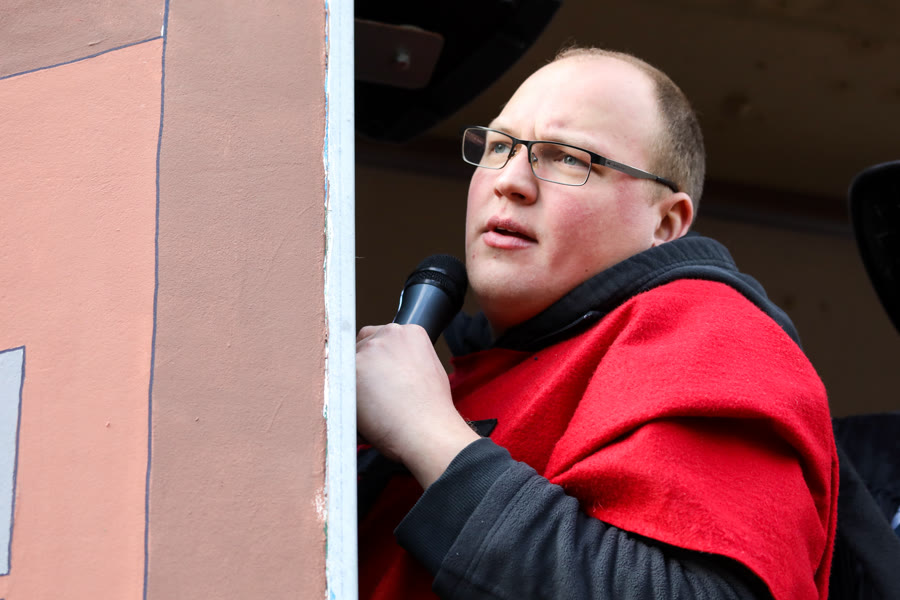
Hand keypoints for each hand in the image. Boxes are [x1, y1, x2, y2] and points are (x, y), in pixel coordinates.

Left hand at [356, 323, 479, 487]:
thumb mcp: (430, 369)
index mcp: (411, 332)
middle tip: (375, 394)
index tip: (379, 375)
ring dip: (353, 383)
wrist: (427, 431)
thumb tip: (390, 365)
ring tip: (373, 407)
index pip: (381, 336)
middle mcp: (390, 333)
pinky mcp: (352, 368)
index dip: (377, 359)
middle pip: (361, 345)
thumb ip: (408, 358)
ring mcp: (370, 349)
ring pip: (347, 363)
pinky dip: (345, 398)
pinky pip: (339, 382)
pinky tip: (364, 413)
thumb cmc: (431, 410)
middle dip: (364, 368)